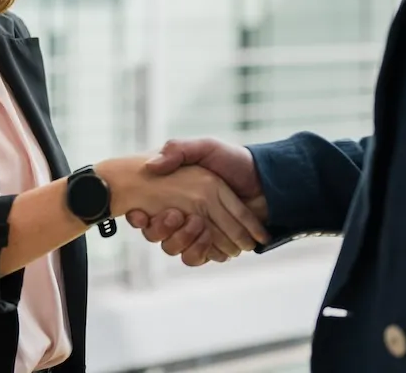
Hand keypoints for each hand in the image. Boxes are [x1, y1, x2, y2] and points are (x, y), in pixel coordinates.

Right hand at [125, 138, 266, 265]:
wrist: (265, 179)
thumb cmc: (233, 160)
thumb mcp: (204, 147)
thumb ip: (177, 150)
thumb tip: (150, 166)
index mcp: (176, 194)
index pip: (147, 212)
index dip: (139, 218)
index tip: (140, 214)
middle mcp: (184, 214)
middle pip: (159, 235)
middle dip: (163, 229)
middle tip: (175, 215)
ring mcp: (199, 232)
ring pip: (176, 249)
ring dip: (184, 240)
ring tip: (198, 225)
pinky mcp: (215, 245)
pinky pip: (198, 257)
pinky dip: (203, 251)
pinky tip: (209, 237)